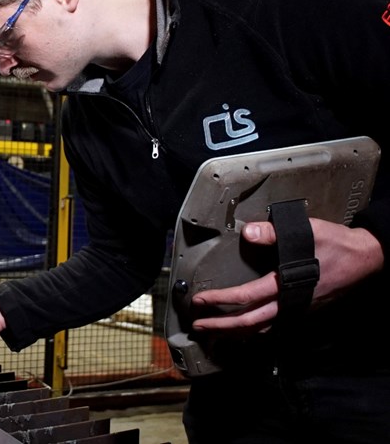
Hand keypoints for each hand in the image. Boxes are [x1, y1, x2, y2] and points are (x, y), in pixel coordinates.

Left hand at [191, 218, 382, 334]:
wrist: (367, 260)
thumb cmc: (337, 245)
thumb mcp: (308, 232)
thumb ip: (275, 233)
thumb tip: (249, 233)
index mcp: (286, 286)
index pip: (246, 298)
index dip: (220, 300)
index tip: (199, 300)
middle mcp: (290, 304)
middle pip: (249, 323)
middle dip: (221, 326)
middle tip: (197, 326)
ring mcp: (296, 311)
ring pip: (260, 329)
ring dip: (234, 332)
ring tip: (213, 333)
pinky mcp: (301, 311)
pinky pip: (272, 327)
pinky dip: (253, 331)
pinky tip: (243, 331)